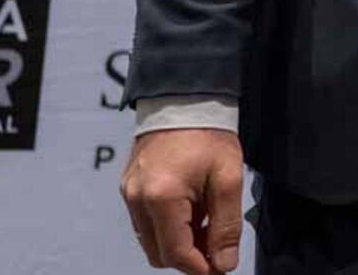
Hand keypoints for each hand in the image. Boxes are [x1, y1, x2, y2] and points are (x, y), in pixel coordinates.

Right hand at [120, 128, 245, 272]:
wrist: (186, 99)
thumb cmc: (209, 134)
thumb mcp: (228, 179)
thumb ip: (226, 225)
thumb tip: (223, 264)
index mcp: (161, 198)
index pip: (176, 254)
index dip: (200, 267)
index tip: (220, 266)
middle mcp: (137, 199)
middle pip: (159, 253)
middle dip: (188, 255)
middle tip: (216, 241)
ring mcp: (129, 194)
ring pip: (151, 240)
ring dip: (178, 240)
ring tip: (206, 217)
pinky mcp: (129, 187)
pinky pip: (145, 222)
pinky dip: (167, 225)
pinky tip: (191, 206)